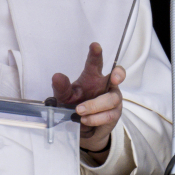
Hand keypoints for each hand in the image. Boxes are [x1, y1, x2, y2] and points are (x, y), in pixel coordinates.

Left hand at [52, 43, 125, 159]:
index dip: (96, 54)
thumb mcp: (64, 97)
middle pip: (117, 75)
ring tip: (79, 111)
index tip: (95, 46)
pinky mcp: (115, 114)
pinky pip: (109, 115)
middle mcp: (105, 85)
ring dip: (94, 106)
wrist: (81, 128)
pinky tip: (85, 120)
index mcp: (92, 76)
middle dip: (118, 75)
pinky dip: (95, 118)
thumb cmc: (74, 105)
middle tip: (114, 78)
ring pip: (111, 99)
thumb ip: (61, 87)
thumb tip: (57, 76)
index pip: (95, 62)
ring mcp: (112, 99)